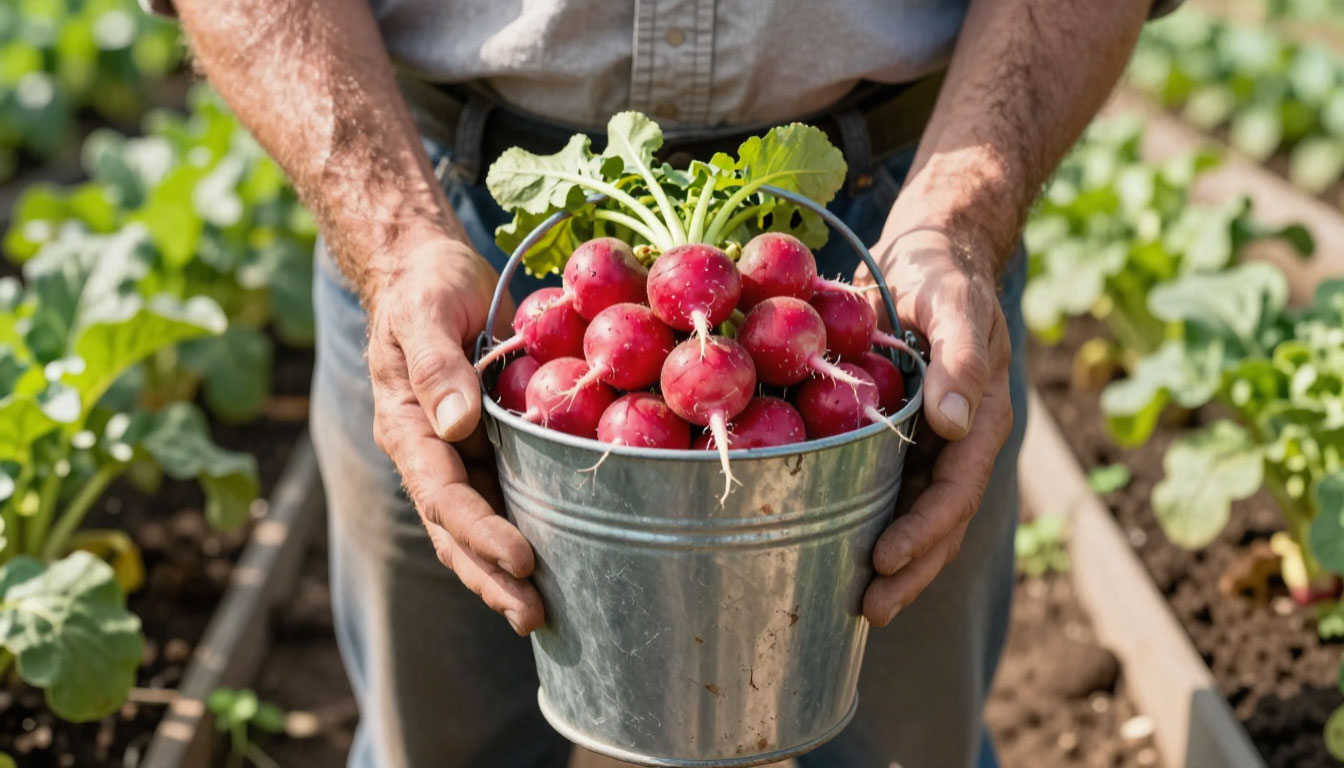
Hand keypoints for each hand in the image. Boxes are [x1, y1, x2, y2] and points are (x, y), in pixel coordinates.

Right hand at [364, 230, 542, 634]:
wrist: (430, 272)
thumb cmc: (426, 287)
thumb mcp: (426, 313)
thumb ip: (438, 367)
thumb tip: (457, 424)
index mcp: (408, 427)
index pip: (444, 494)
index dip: (481, 532)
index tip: (522, 558)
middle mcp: (430, 452)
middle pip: (456, 529)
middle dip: (491, 576)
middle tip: (533, 615)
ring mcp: (457, 455)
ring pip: (475, 528)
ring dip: (503, 574)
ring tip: (541, 616)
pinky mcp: (487, 446)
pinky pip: (502, 499)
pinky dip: (523, 534)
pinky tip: (555, 566)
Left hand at [853, 228, 1013, 625]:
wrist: (926, 257)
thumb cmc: (943, 275)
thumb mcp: (955, 304)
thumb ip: (963, 359)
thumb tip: (957, 423)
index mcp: (978, 419)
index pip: (955, 491)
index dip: (924, 531)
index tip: (885, 560)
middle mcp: (956, 443)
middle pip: (939, 522)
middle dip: (908, 570)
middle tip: (869, 610)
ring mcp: (928, 446)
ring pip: (912, 516)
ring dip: (891, 564)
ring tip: (856, 605)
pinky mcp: (896, 438)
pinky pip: (885, 491)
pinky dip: (865, 524)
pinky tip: (835, 552)